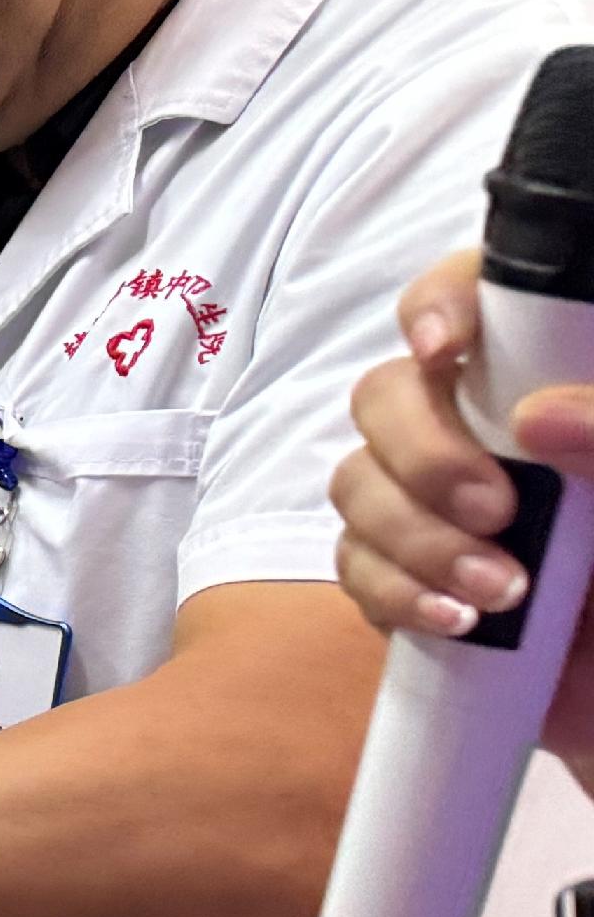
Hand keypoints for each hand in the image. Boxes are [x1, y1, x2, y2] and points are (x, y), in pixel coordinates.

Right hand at [337, 252, 593, 781]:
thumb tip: (535, 418)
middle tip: (495, 508)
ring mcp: (445, 505)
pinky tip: (455, 619)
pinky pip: (356, 566)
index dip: (441, 302)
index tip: (446, 348)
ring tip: (500, 591)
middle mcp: (492, 431)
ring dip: (414, 537)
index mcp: (559, 385)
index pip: (478, 297)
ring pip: (359, 483)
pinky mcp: (416, 576)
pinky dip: (393, 592)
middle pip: (390, 392)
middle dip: (421, 450)